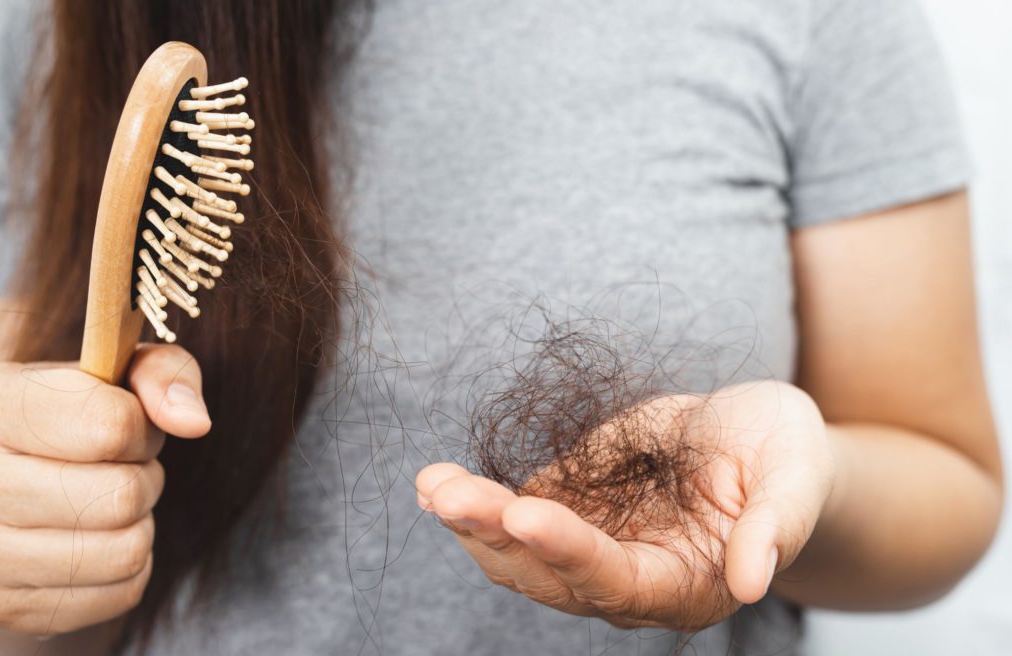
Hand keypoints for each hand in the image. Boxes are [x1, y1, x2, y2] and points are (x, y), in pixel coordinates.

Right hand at [0, 344, 209, 635]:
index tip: (126, 423)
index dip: (142, 427)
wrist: (1, 486)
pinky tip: (97, 538)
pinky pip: (122, 593)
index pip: (110, 427)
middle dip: (144, 477)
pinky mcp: (5, 606)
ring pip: (126, 550)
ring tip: (109, 500)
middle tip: (120, 467)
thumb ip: (165, 374)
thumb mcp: (116, 373)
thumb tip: (194, 422)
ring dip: (140, 523)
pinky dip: (131, 566)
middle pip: (121, 495)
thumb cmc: (70, 417)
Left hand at [416, 380, 834, 629]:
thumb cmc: (785, 457)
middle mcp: (628, 578)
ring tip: (432, 486)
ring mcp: (591, 546)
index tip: (524, 513)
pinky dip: (473, 503)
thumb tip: (756, 581)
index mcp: (685, 584)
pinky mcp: (570, 509)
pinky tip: (434, 483)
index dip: (569, 551)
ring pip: (519, 554)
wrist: (755, 438)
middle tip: (451, 496)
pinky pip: (512, 516)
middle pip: (550, 575)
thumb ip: (778, 526)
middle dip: (497, 536)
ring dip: (472, 523)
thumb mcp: (796, 476)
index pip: (617, 580)